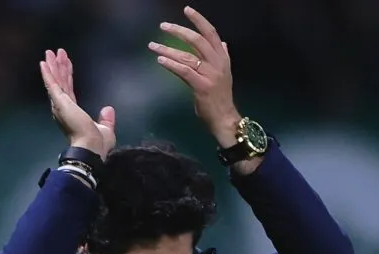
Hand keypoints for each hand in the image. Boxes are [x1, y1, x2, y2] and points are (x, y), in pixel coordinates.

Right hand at [39, 48, 115, 158]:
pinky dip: (47, 73)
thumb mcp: (106, 129)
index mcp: (73, 113)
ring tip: (51, 52)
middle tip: (56, 52)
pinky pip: (52, 84)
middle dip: (59, 67)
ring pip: (56, 81)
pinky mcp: (60, 102)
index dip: (68, 76)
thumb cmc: (97, 143)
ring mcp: (60, 105)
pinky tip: (44, 62)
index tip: (67, 64)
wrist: (91, 147)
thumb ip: (106, 120)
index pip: (69, 90)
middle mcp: (64, 108)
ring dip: (53, 66)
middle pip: (61, 82)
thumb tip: (108, 109)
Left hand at [149, 6, 241, 147]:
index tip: (187, 10)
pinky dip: (171, 64)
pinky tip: (160, 60)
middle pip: (197, 40)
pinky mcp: (201, 86)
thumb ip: (222, 57)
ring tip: (153, 45)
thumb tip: (222, 43)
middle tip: (163, 26)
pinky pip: (184, 71)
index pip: (211, 33)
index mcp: (222, 58)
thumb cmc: (221, 97)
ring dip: (168, 49)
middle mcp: (217, 63)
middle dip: (179, 30)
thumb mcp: (225, 73)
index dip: (199, 20)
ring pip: (187, 56)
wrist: (224, 117)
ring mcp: (210, 74)